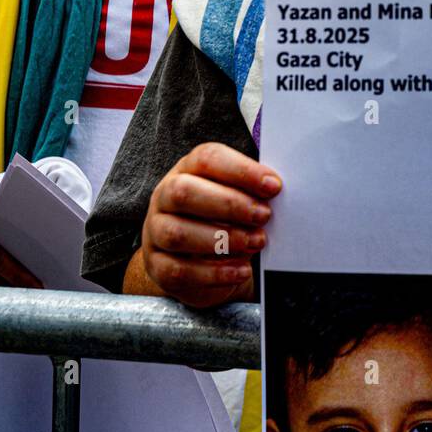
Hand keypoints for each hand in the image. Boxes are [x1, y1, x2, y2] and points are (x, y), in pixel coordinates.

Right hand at [141, 143, 281, 308]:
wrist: (198, 261)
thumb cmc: (223, 219)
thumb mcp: (236, 198)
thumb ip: (252, 191)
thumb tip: (276, 190)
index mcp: (187, 169)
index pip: (207, 159)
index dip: (241, 170)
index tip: (273, 186)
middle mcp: (164, 196)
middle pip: (184, 192)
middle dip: (229, 204)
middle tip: (263, 216)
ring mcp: (155, 232)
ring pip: (178, 233)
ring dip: (223, 239)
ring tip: (256, 242)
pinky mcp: (157, 266)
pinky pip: (180, 271)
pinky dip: (215, 273)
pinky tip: (242, 270)